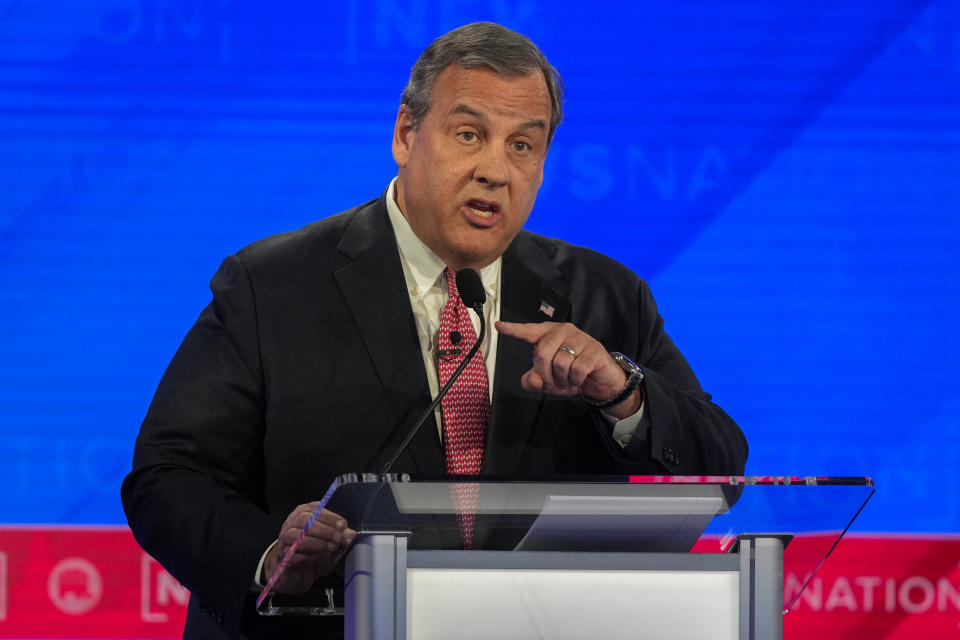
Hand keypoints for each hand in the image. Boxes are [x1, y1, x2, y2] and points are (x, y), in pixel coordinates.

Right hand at [262, 503, 355, 594]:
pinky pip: (292, 553)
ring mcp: (285, 541)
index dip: (329, 516)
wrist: (297, 575)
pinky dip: (306, 554)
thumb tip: (352, 534)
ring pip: (296, 536)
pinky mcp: (283, 558)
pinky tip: (318, 557)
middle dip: (324, 528)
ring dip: (316, 541)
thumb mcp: (331, 544)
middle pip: (303, 520)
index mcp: (303, 515)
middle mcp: (291, 525)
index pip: (314, 509)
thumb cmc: (314, 555)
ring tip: (331, 547)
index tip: (342, 524)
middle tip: (338, 536)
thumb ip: (340, 538)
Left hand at [495, 321, 640, 418]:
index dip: (513, 330)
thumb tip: (532, 379)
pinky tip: (580, 378)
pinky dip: (576, 380)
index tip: (499, 326)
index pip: (528, 331)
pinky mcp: (594, 350)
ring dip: (563, 379)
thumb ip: (533, 380)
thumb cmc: (570, 375)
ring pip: (560, 362)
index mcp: (548, 334)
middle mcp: (563, 331)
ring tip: (569, 379)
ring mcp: (580, 338)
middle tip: (554, 381)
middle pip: (542, 353)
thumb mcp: (547, 382)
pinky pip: (576, 369)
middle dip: (546, 374)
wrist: (599, 380)